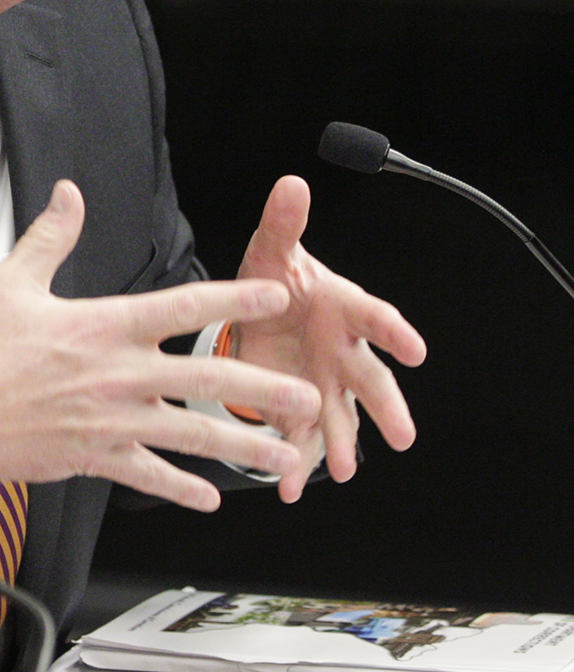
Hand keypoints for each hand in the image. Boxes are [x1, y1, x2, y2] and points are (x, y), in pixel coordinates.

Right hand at [0, 180, 324, 534]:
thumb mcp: (7, 282)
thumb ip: (49, 238)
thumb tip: (69, 195)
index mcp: (100, 326)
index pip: (183, 305)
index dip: (235, 298)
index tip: (278, 293)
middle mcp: (115, 374)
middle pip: (207, 376)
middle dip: (265, 388)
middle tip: (309, 397)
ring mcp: (108, 421)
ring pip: (192, 435)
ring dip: (244, 446)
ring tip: (285, 454)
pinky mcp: (91, 458)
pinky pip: (148, 475)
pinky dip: (182, 488)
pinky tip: (209, 495)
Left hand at [228, 175, 426, 483]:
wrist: (257, 313)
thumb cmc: (275, 279)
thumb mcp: (271, 250)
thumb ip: (283, 222)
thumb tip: (291, 183)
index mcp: (344, 308)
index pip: (376, 317)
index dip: (394, 332)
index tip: (414, 348)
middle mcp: (343, 351)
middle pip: (372, 381)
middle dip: (386, 408)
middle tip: (402, 436)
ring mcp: (325, 384)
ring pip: (342, 418)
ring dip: (344, 444)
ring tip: (345, 470)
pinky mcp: (299, 407)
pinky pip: (302, 440)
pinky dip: (297, 464)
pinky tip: (288, 488)